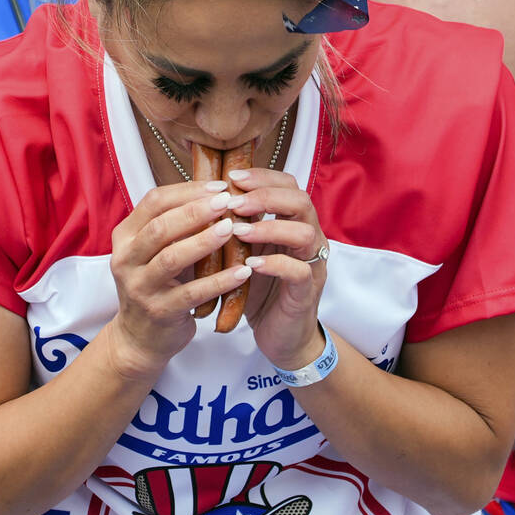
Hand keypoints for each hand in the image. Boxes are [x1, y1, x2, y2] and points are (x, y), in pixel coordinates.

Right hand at [108, 181, 253, 378]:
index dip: (187, 190)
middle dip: (196, 211)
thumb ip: (176, 224)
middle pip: (161, 226)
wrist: (140, 338)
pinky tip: (243, 271)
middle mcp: (126, 259)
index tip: (220, 186)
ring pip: (173, 257)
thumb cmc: (156, 284)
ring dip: (205, 240)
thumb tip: (218, 192)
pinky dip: (220, 281)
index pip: (154, 202)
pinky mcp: (159, 311)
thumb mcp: (155, 250)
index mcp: (125, 236)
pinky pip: (193, 293)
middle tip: (228, 202)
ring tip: (233, 228)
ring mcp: (140, 287)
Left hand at [223, 168, 327, 368]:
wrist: (281, 337)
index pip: (288, 185)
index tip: (232, 177)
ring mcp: (311, 265)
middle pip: (300, 200)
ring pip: (304, 232)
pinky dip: (274, 264)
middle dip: (265, 196)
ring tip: (238, 231)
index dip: (262, 177)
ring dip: (268, 228)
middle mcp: (309, 239)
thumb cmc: (261, 290)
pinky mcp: (307, 292)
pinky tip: (250, 265)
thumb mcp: (247, 252)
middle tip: (233, 202)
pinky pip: (299, 270)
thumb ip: (238, 225)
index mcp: (293, 224)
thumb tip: (203, 198)